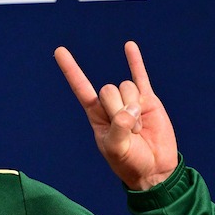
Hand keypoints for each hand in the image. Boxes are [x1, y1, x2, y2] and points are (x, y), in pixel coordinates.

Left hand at [54, 41, 178, 190]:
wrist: (155, 169)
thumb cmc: (130, 162)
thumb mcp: (117, 150)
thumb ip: (118, 128)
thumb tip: (130, 109)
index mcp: (96, 115)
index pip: (81, 88)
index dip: (71, 70)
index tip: (59, 51)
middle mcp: (111, 105)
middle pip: (109, 89)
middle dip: (119, 109)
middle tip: (129, 131)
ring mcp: (130, 101)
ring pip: (128, 87)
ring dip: (135, 109)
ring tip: (139, 129)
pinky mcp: (148, 101)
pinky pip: (141, 77)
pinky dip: (135, 61)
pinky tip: (129, 46)